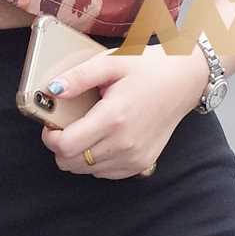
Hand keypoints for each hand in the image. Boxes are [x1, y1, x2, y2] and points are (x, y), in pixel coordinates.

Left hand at [41, 46, 208, 179]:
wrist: (185, 81)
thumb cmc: (148, 67)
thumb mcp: (111, 62)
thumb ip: (79, 76)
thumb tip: (53, 90)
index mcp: (114, 117)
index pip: (66, 146)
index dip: (50, 137)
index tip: (51, 124)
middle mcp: (125, 143)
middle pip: (71, 163)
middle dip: (59, 147)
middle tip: (65, 126)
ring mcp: (135, 157)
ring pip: (86, 171)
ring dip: (77, 154)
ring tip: (86, 129)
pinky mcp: (142, 164)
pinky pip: (104, 173)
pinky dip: (95, 161)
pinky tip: (101, 139)